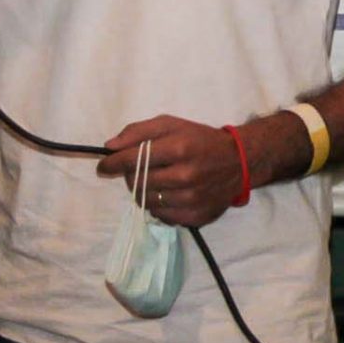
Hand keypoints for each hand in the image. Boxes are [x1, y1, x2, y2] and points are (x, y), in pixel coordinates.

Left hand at [99, 114, 245, 227]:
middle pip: (137, 182)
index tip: (104, 165)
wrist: (239, 161)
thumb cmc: (200, 140)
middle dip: (130, 175)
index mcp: (179, 148)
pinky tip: (168, 193)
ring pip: (146, 201)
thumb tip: (110, 146)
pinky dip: (158, 205)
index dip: (113, 163)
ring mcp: (191, 199)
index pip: (133, 159)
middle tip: (137, 169)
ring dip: (143, 191)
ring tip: (154, 181)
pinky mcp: (195, 217)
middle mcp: (186, 176)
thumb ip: (139, 131)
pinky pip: (160, 216)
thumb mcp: (172, 125)